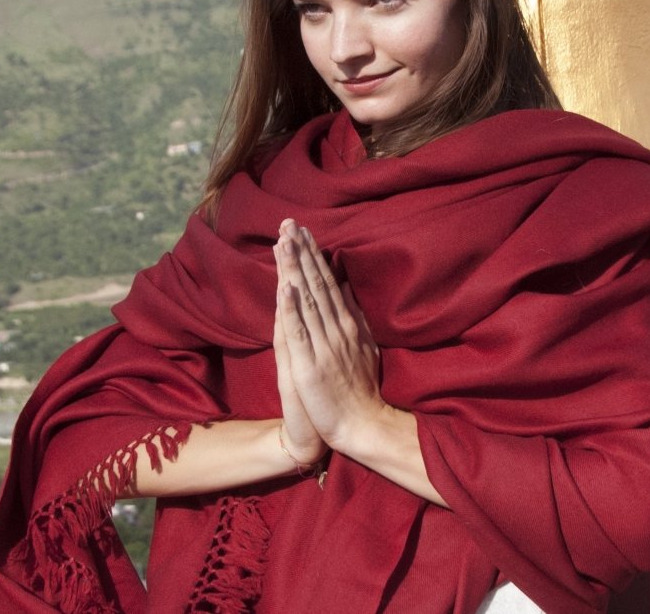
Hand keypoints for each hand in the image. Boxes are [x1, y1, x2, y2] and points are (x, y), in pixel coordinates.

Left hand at [273, 219, 386, 452]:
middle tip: (289, 224)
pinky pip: (299, 333)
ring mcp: (323, 346)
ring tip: (284, 243)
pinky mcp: (309, 366)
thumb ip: (354, 316)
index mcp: (347, 325)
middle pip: (316, 285)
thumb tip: (348, 286)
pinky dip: (292, 309)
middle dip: (302, 253)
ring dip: (295, 271)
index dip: (314, 257)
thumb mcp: (365, 345)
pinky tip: (286, 287)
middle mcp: (337, 330)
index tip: (302, 232)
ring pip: (306, 301)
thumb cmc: (361, 389)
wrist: (362, 425)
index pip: (328, 283)